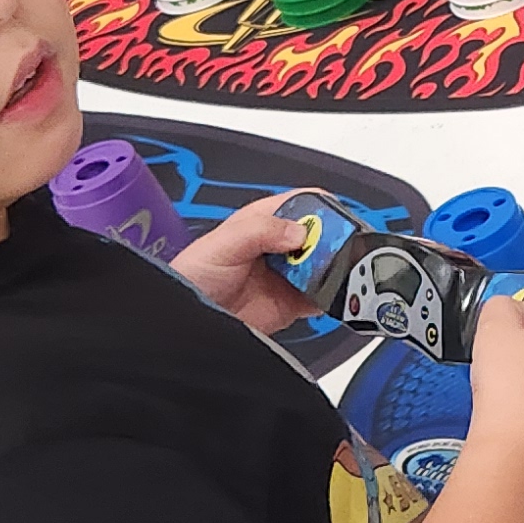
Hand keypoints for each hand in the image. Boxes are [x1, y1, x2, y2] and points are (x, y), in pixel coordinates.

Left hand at [171, 198, 324, 337]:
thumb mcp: (223, 243)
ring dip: (336, 269)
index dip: (322, 208)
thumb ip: (260, 231)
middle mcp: (280, 246)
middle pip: (322, 235)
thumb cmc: (193, 274)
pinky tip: (330, 295)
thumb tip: (299, 231)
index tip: (333, 222)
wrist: (186, 320)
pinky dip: (331, 297)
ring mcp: (288, 274)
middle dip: (335, 240)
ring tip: (337, 273)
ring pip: (326, 265)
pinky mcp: (293, 302)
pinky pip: (322, 297)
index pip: (303, 203)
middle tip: (337, 251)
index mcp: (265, 221)